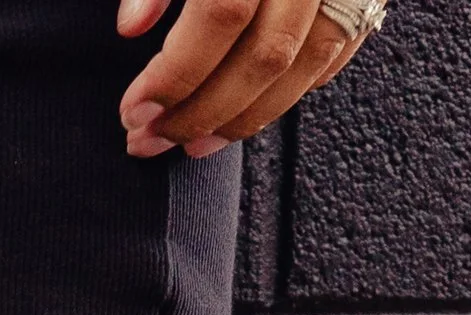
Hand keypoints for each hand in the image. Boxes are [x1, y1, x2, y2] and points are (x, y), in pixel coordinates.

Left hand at [116, 0, 367, 159]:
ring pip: (305, 64)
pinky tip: (250, 109)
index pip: (221, 15)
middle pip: (264, 54)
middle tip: (151, 139)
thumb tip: (131, 27)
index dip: (175, 74)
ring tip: (195, 142)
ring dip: (246, 118)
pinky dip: (293, 89)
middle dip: (202, 111)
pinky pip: (339, 48)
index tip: (133, 111)